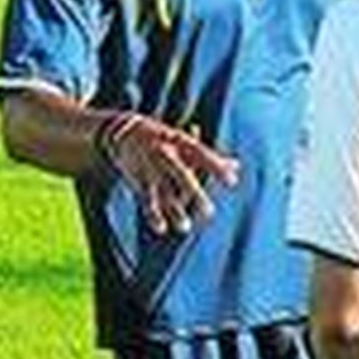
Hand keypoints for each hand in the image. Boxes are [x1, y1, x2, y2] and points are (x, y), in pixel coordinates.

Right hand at [99, 114, 239, 233]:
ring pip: (163, 192)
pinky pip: (146, 199)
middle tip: (209, 213)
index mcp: (181, 143)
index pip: (202, 155)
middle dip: (193, 193)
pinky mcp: (138, 179)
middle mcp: (166, 154)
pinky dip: (153, 214)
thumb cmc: (163, 138)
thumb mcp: (185, 142)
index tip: (233, 183)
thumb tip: (237, 166)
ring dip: (174, 210)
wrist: (121, 130)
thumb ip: (210, 157)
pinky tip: (162, 228)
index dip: (217, 167)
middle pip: (181, 175)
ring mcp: (151, 168)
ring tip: (186, 228)